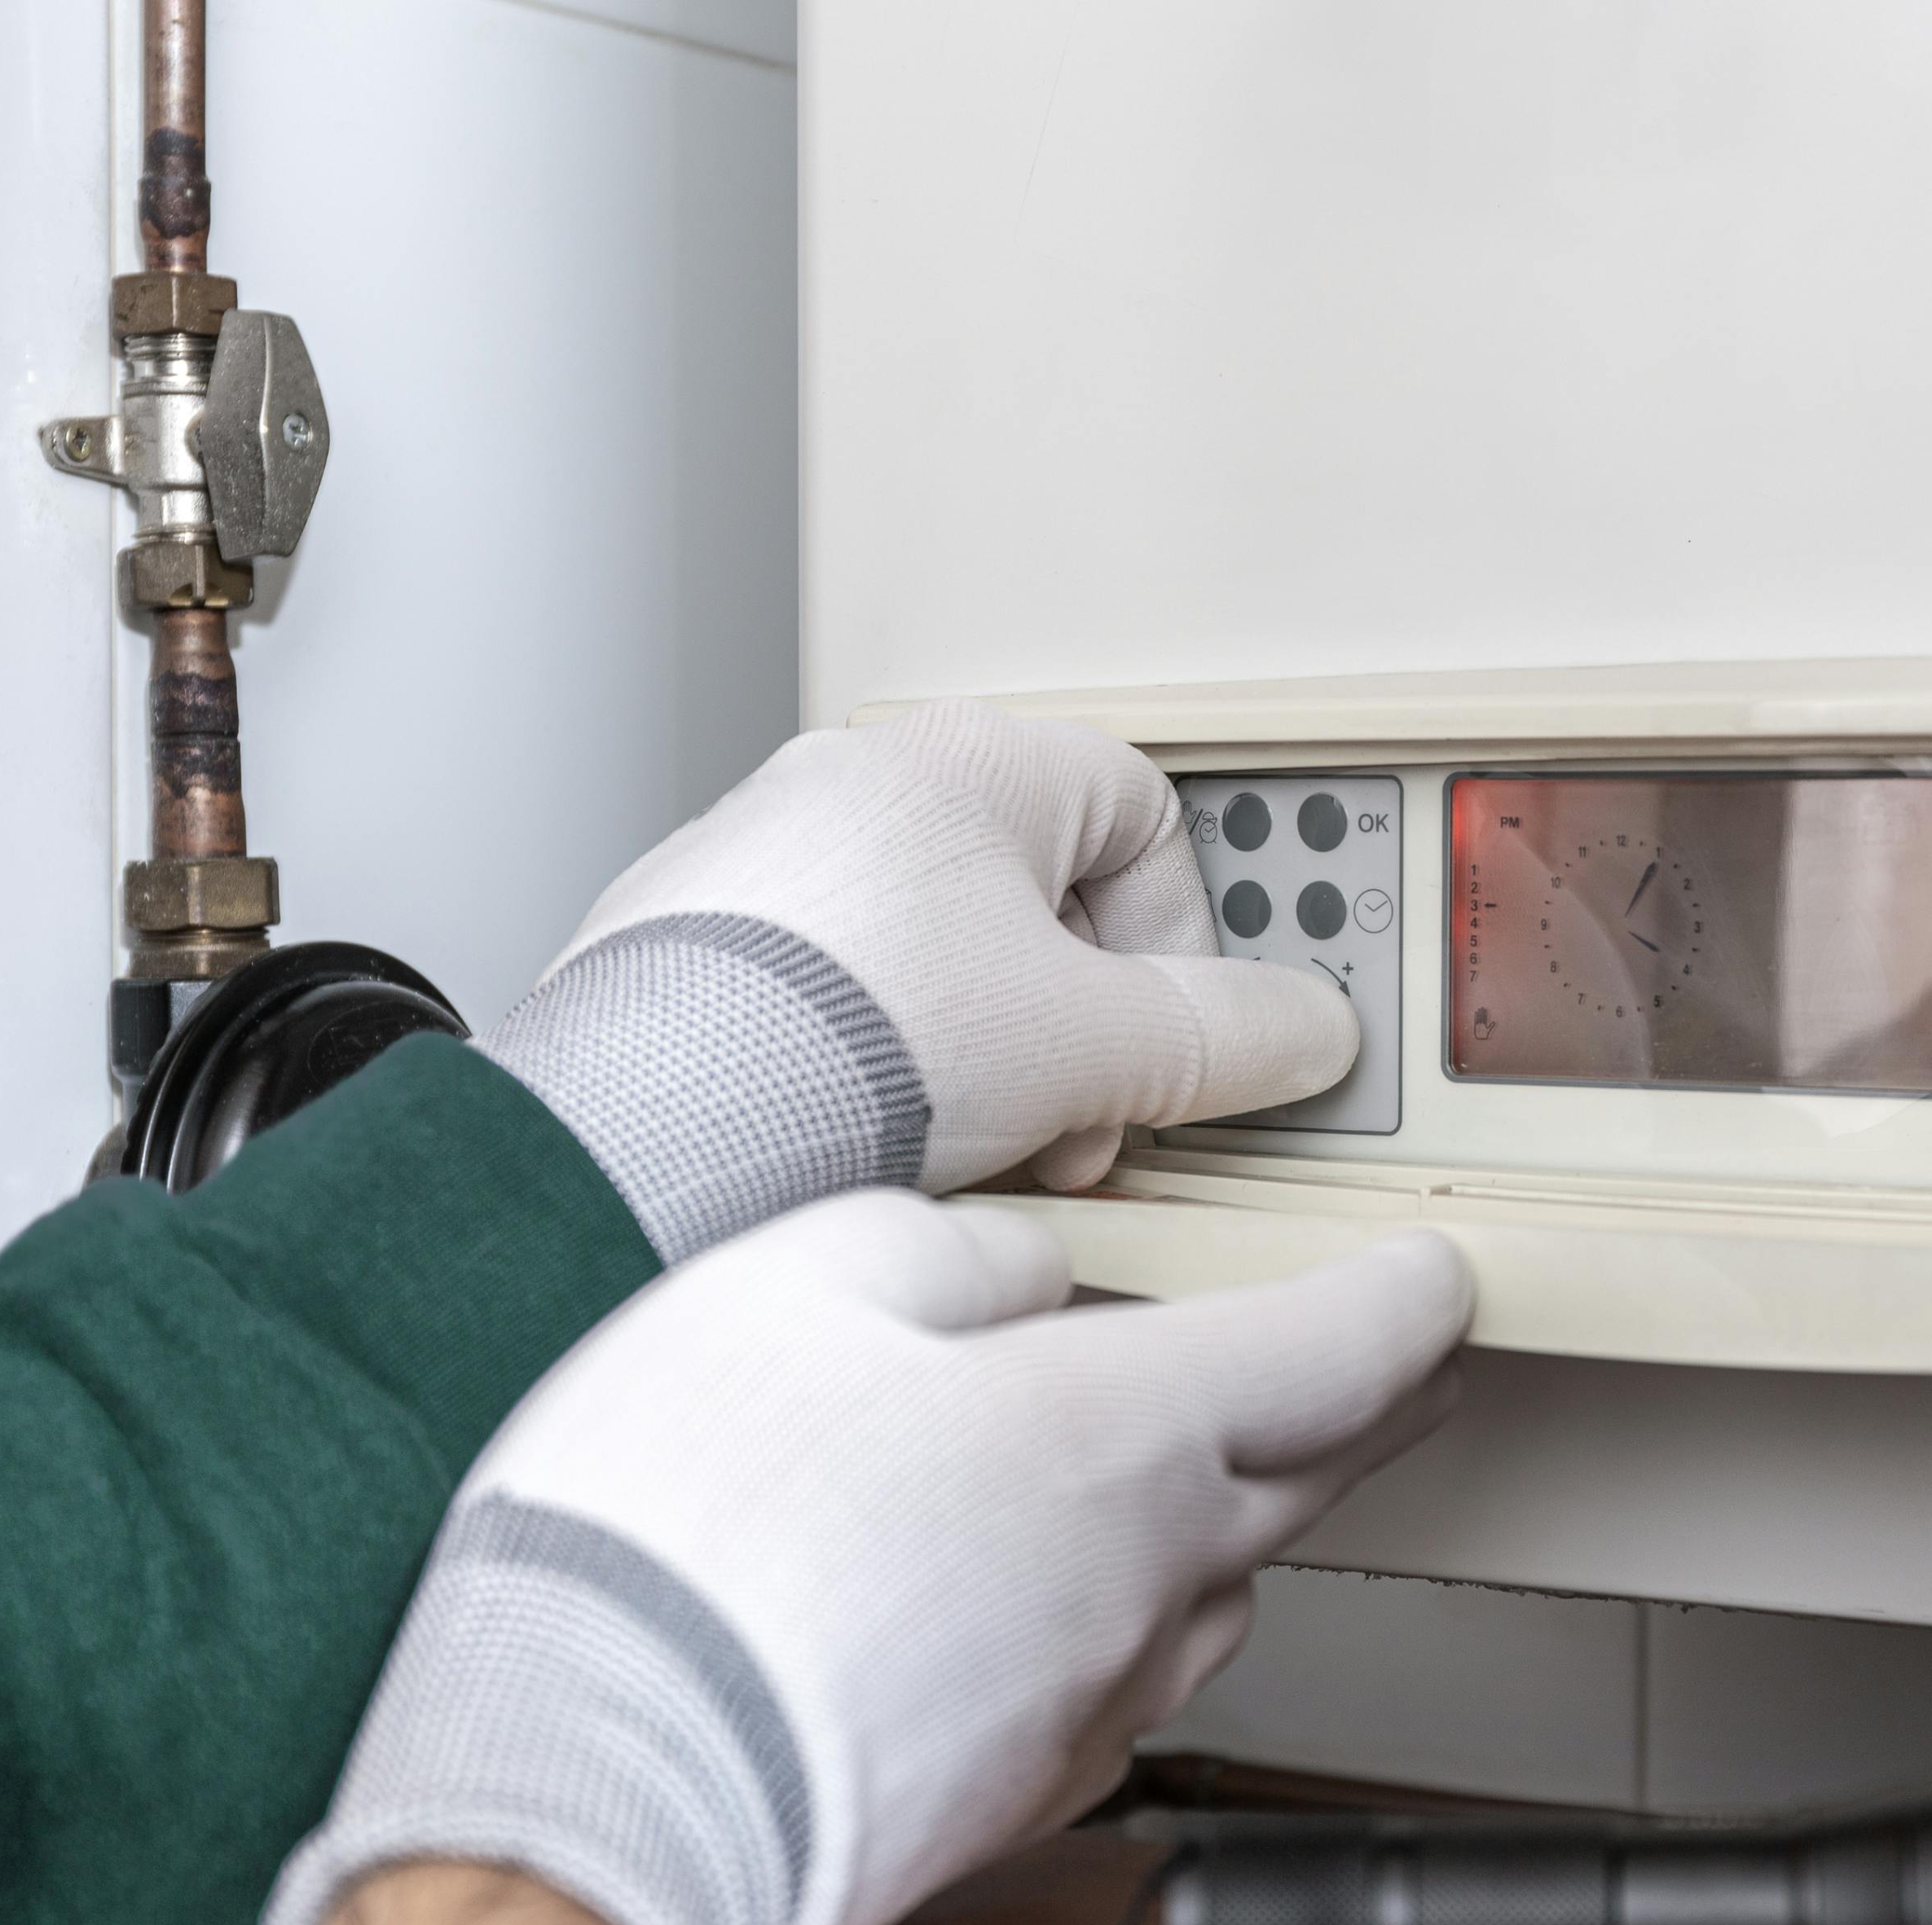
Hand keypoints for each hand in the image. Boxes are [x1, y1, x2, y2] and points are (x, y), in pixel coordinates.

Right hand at [259, 1191, 1469, 1924]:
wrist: (596, 1780)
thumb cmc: (679, 1530)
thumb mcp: (804, 1282)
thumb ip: (950, 1247)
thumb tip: (1027, 1266)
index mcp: (1110, 1431)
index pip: (1330, 1353)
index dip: (1402, 1301)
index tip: (1443, 1278)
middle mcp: (1138, 1578)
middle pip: (1310, 1475)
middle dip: (1374, 1403)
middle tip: (1410, 1364)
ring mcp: (1088, 1697)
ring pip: (1222, 1580)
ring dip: (1251, 1503)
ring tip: (1237, 1451)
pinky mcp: (1022, 1784)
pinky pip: (1129, 1667)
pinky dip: (1136, 1598)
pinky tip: (1066, 1578)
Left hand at [476, 701, 1355, 1260]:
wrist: (647, 1126)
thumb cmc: (842, 1043)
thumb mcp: (1088, 1045)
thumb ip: (1220, 1034)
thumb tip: (1298, 1031)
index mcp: (965, 762)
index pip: (1145, 813)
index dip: (1184, 943)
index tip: (1170, 1043)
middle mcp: (854, 788)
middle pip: (1042, 897)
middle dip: (1082, 1024)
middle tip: (1077, 1115)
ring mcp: (766, 865)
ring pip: (940, 957)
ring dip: (987, 1055)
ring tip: (970, 1143)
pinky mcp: (700, 950)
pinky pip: (839, 998)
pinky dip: (881, 1066)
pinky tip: (872, 1140)